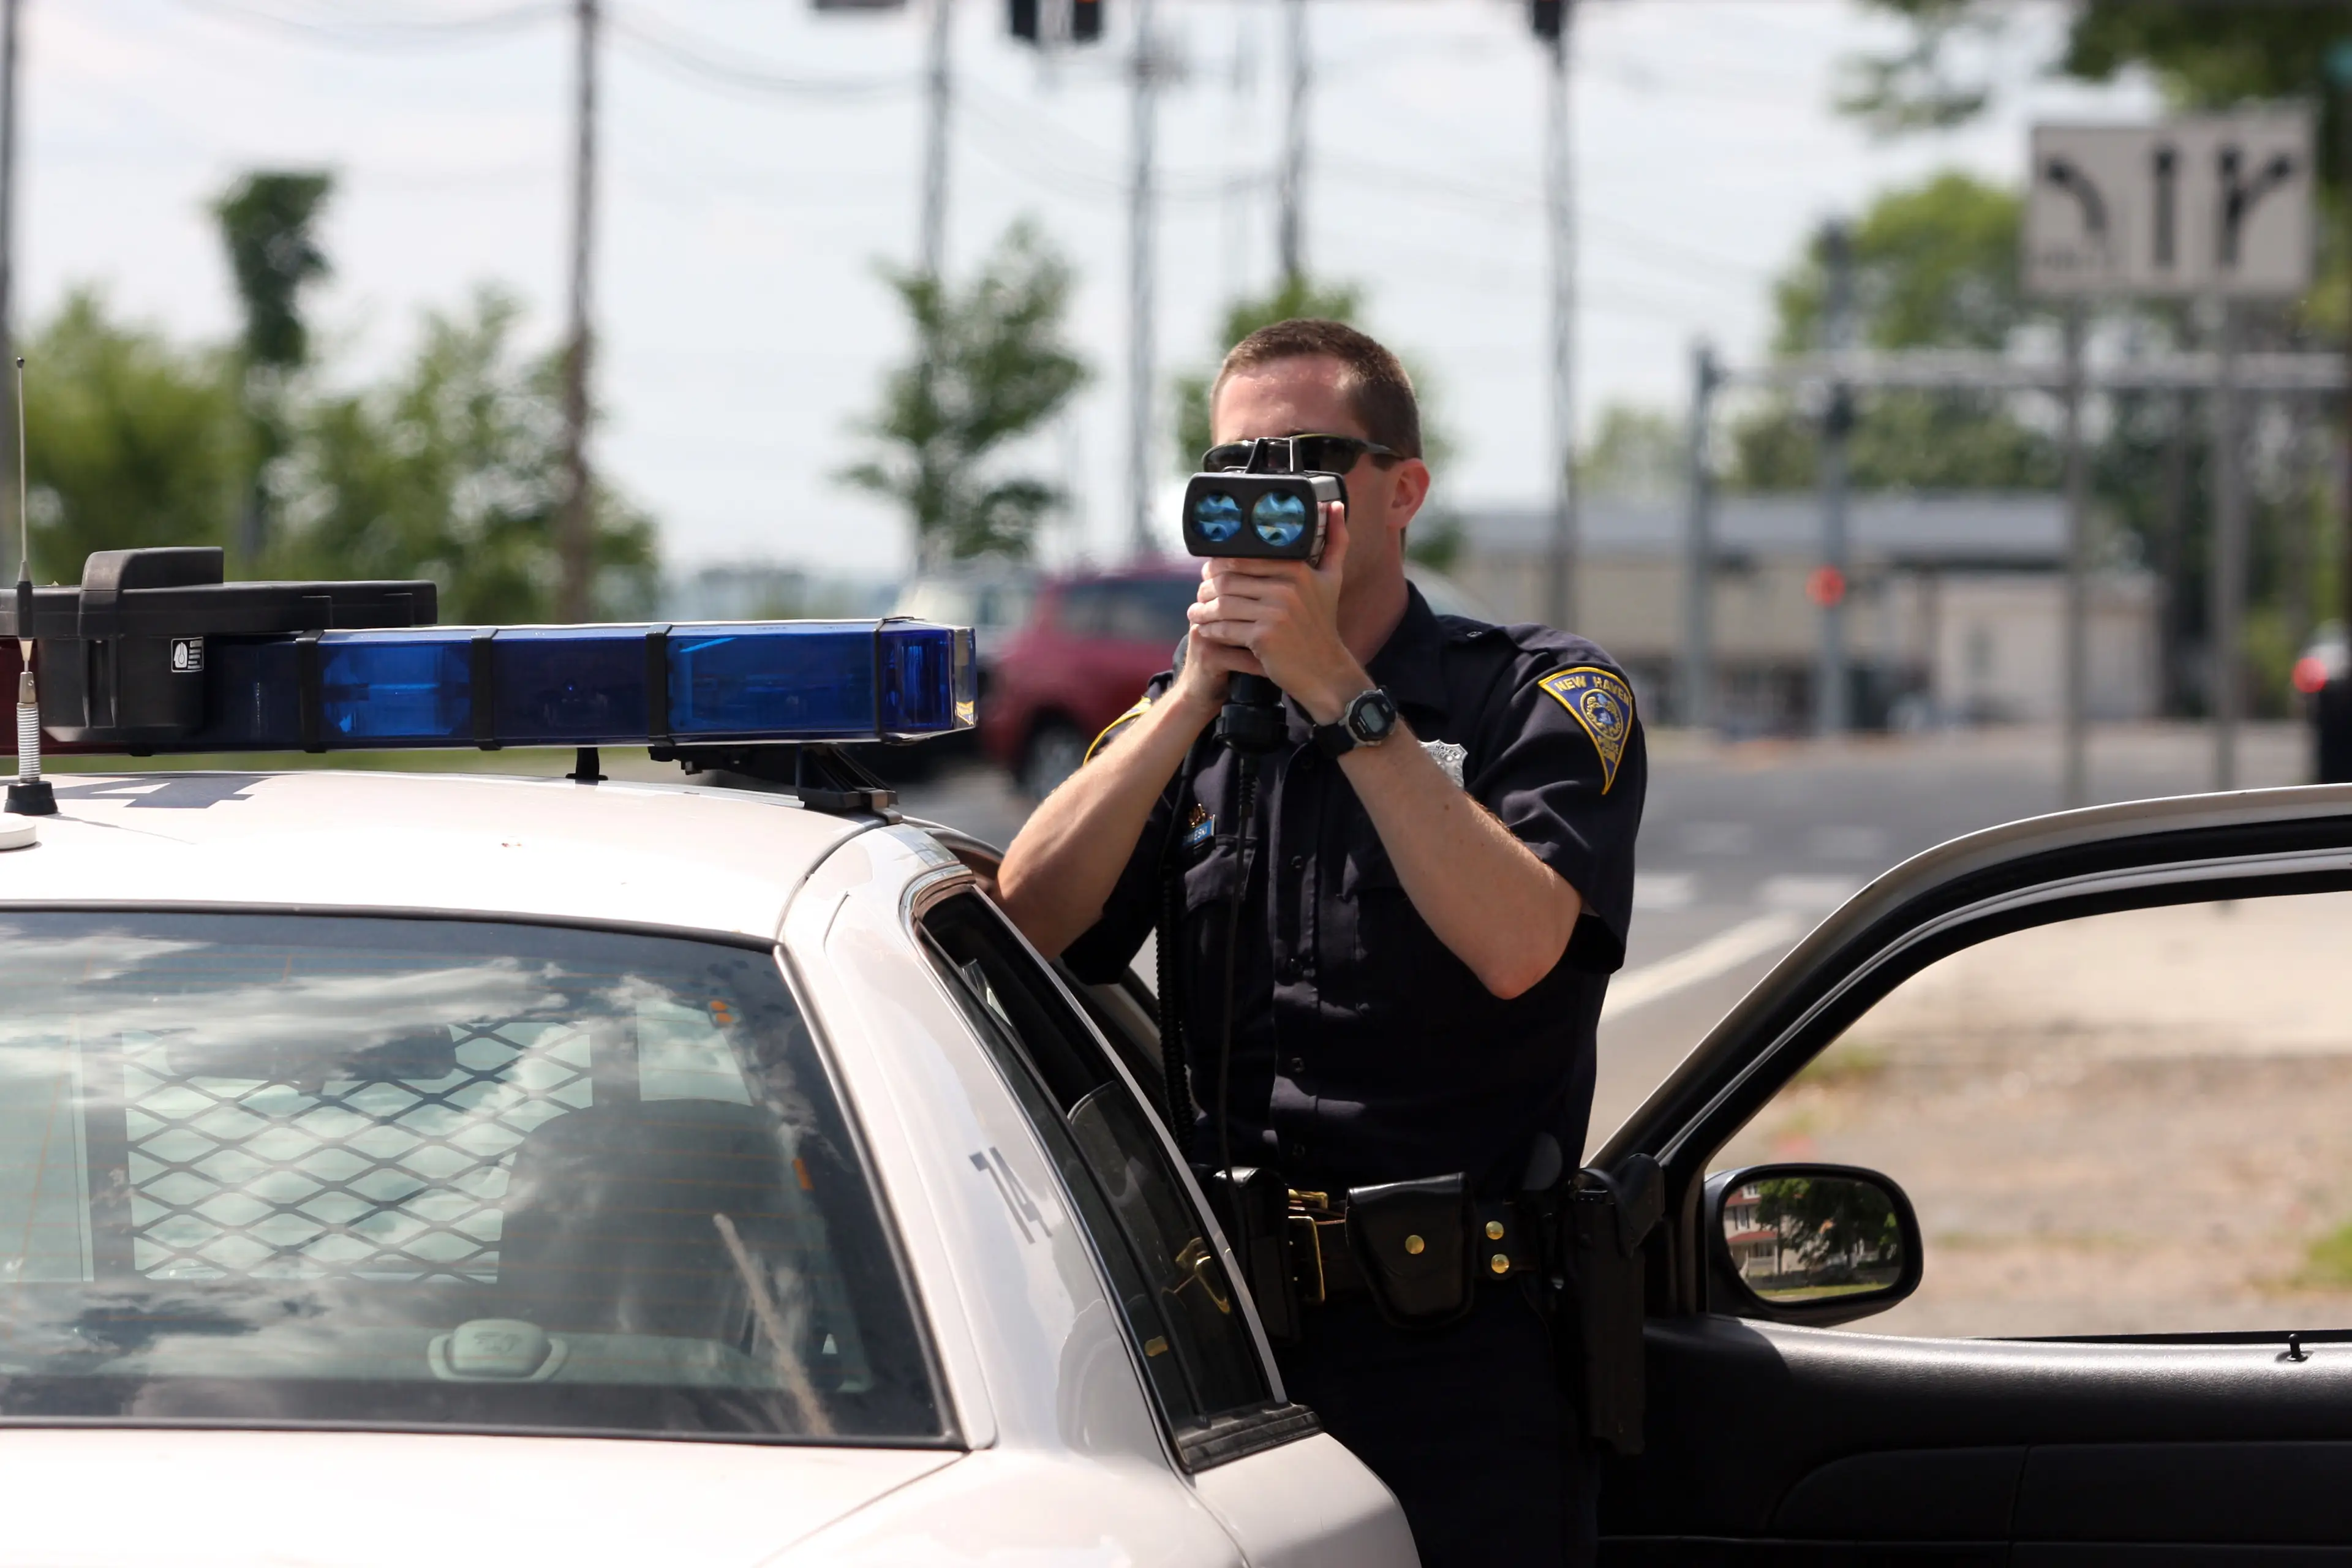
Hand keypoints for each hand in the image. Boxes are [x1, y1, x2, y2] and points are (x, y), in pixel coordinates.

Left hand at [1185, 499, 1366, 722]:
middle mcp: (1286, 587)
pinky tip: (1205, 630)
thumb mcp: (1332, 579)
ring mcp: (1275, 613)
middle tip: (1198, 594)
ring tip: (1195, 612)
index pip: (1243, 558)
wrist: (1326, 670)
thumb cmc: (1323, 624)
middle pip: (1229, 580)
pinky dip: (1211, 629)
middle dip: (1207, 588)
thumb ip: (1335, 541)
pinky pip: (1226, 628)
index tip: (1208, 573)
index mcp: (1297, 569)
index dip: (1219, 565)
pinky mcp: (1264, 637)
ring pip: (1224, 604)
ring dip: (1203, 609)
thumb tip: (1335, 506)